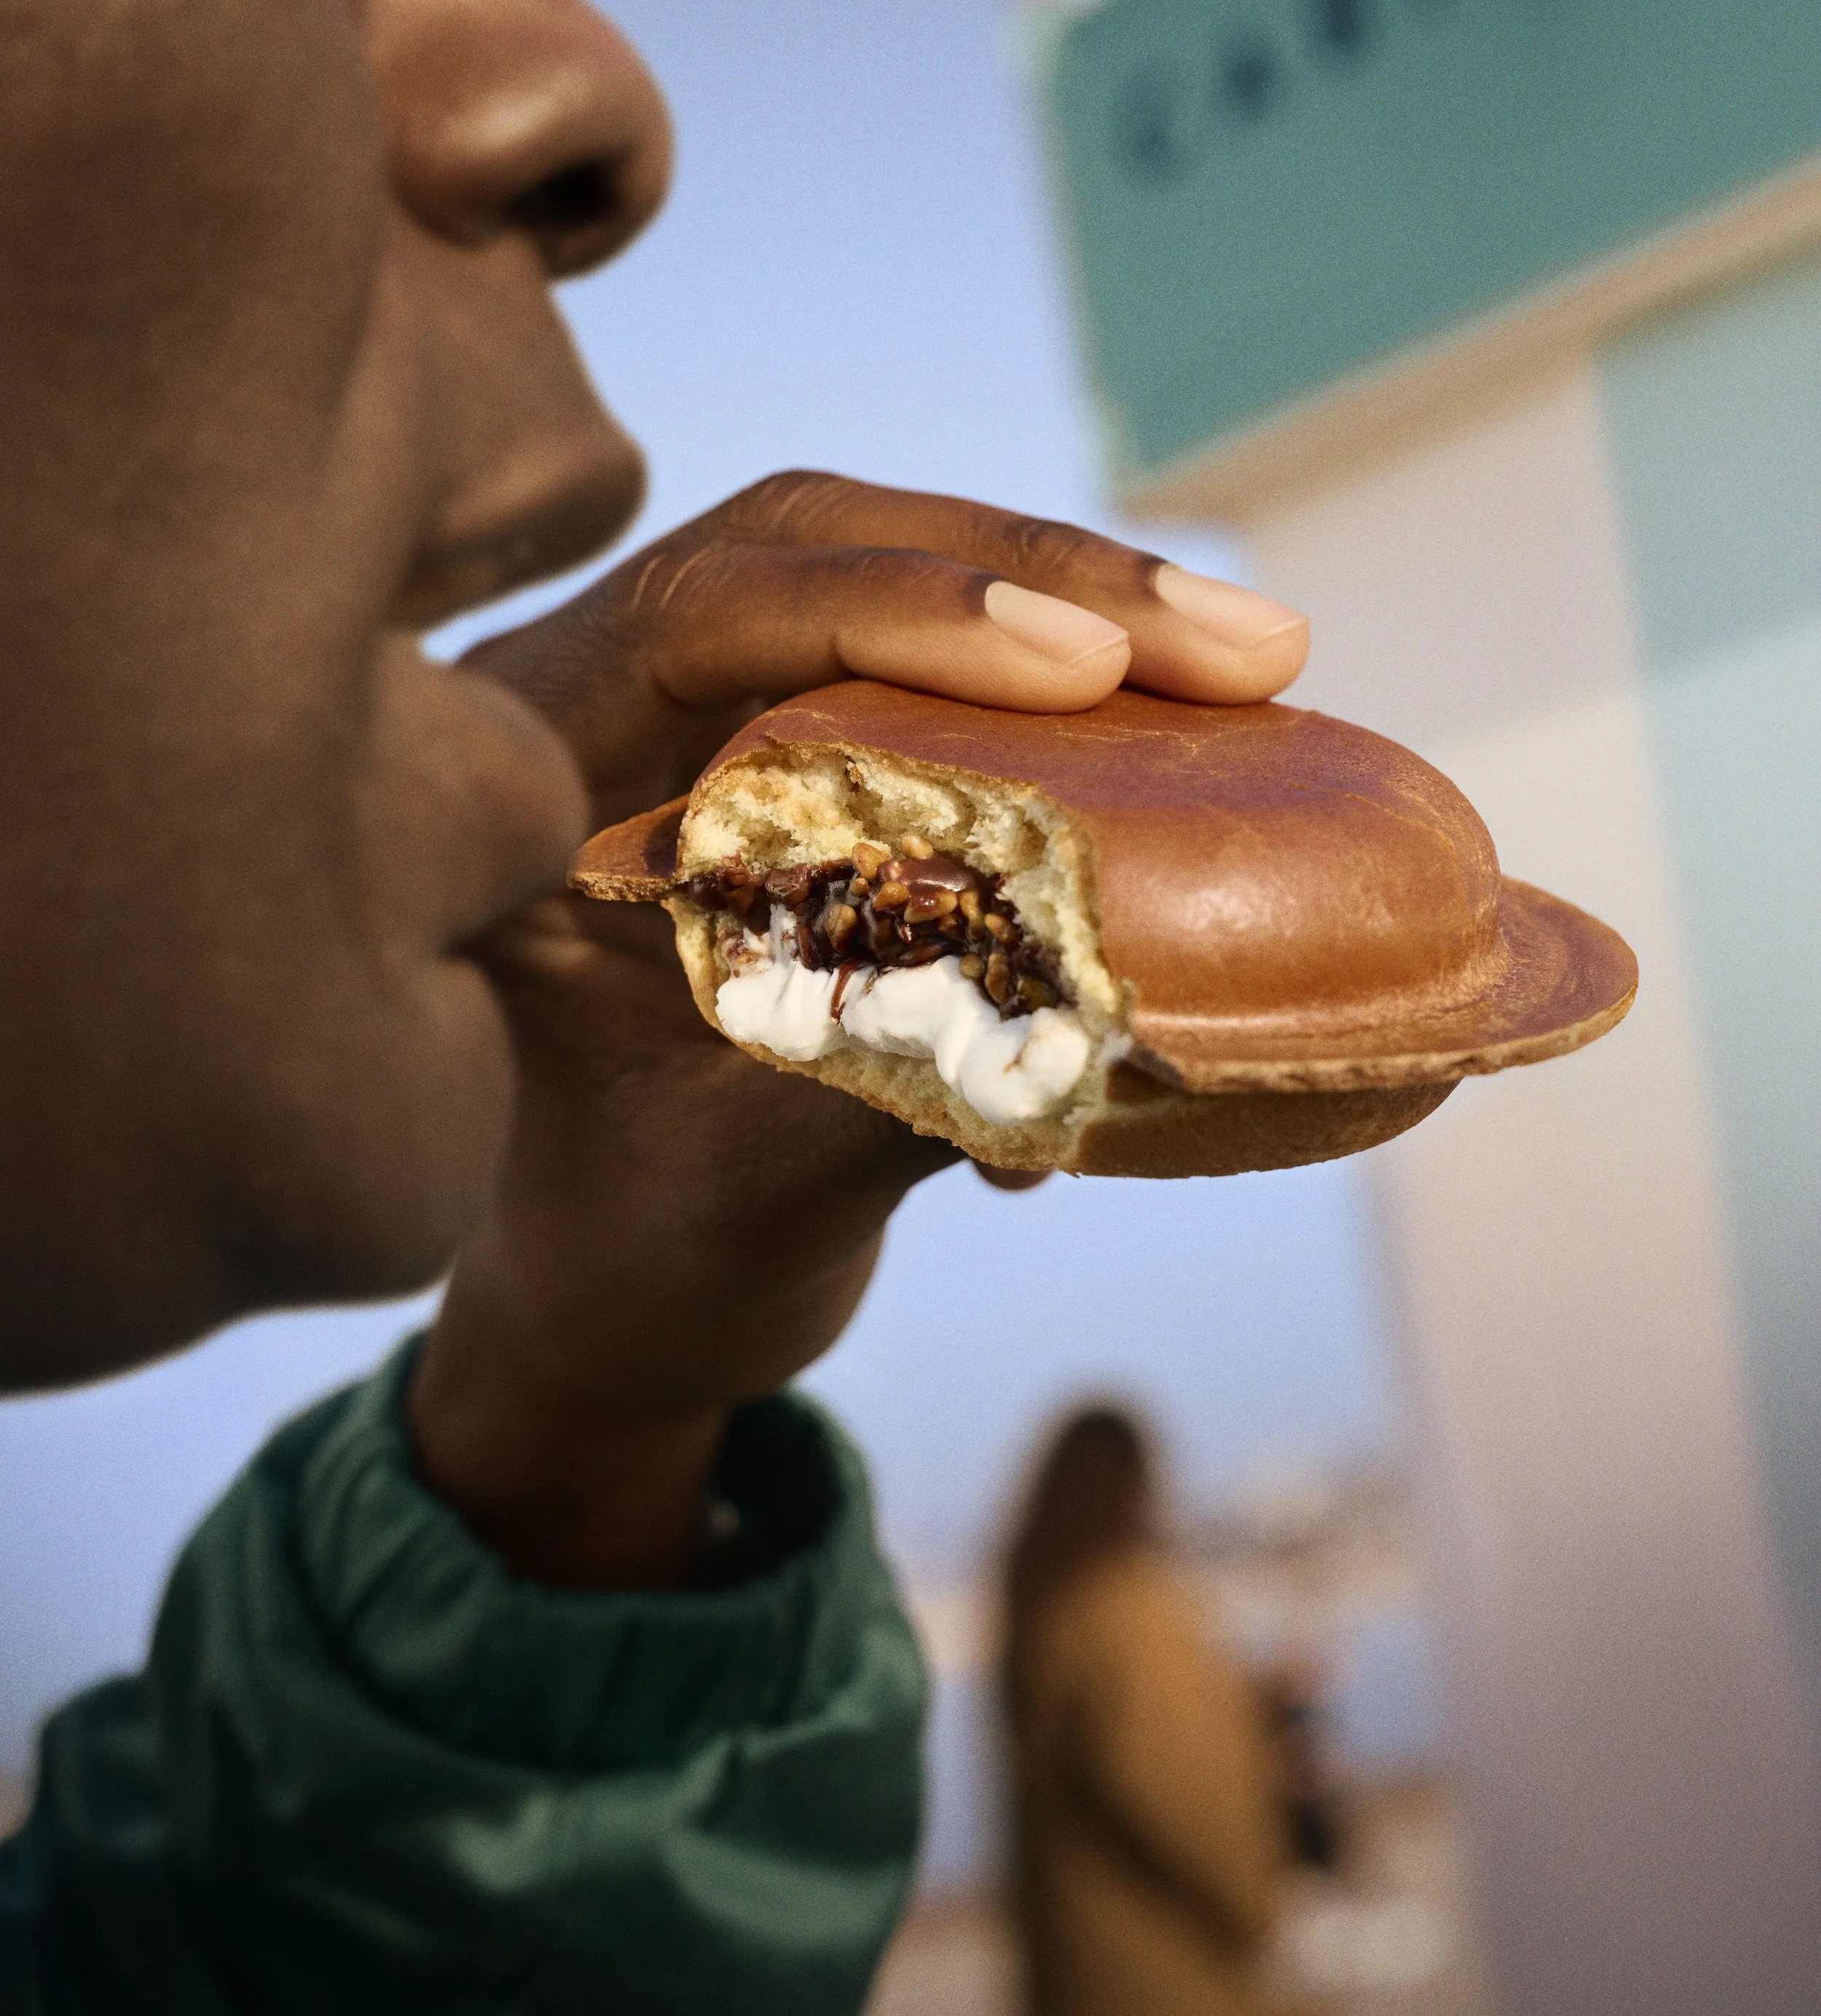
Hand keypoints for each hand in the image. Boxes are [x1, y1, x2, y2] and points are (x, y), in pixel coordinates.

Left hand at [408, 473, 1306, 1586]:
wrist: (621, 1300)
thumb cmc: (643, 1260)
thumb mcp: (757, 1193)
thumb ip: (904, 1082)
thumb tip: (1109, 999)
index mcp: (520, 796)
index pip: (698, 618)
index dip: (895, 615)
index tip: (1085, 664)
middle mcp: (596, 720)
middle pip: (816, 553)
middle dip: (1040, 581)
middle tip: (1240, 643)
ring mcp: (700, 726)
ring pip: (896, 601)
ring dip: (1082, 621)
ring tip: (1257, 659)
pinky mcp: (798, 767)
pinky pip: (944, 688)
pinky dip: (1079, 715)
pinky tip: (1199, 738)